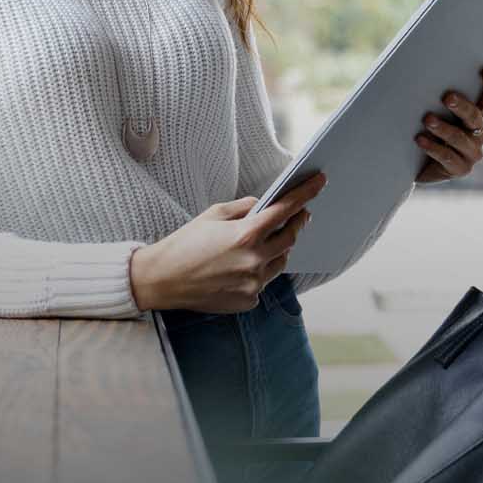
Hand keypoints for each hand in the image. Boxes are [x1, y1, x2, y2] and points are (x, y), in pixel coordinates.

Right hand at [130, 170, 326, 313]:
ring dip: (278, 249)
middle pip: (290, 238)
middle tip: (298, 214)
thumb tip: (264, 205)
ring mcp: (253, 284)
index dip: (305, 194)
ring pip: (280, 262)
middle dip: (296, 223)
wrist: (162, 279)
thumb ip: (244, 208)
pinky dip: (259, 271)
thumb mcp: (213, 214)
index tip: (320, 182)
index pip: (285, 210)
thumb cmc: (185, 243)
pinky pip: (264, 282)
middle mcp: (254, 260)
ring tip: (266, 241)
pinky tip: (241, 267)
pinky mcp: (248, 300)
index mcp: (245, 234)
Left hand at [414, 66, 482, 184]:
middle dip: (462, 106)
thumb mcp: (434, 109)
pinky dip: (433, 147)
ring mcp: (473, 152)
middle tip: (447, 97)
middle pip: (476, 116)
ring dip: (443, 128)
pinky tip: (419, 139)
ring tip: (427, 119)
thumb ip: (438, 97)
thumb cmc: (425, 128)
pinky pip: (448, 157)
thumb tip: (429, 75)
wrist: (416, 164)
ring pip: (461, 137)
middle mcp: (480, 132)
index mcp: (479, 113)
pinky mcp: (461, 169)